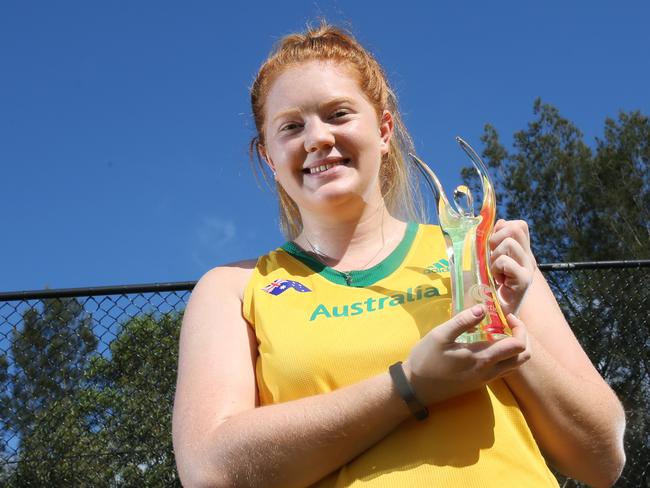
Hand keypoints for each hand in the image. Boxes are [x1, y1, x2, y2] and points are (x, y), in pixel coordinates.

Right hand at [404, 305, 529, 405]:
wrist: (415, 388)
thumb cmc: (425, 359)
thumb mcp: (440, 335)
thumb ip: (463, 321)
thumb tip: (482, 308)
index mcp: (482, 358)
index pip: (518, 346)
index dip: (519, 328)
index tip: (505, 315)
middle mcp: (489, 372)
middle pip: (523, 358)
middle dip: (522, 337)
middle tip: (508, 323)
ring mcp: (485, 380)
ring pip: (514, 366)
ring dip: (514, 349)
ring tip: (500, 333)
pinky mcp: (478, 383)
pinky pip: (502, 371)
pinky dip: (504, 357)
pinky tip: (488, 345)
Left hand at [489, 219, 536, 315]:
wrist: (502, 315)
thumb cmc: (494, 288)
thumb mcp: (493, 260)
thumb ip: (497, 242)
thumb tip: (501, 221)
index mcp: (523, 252)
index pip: (519, 225)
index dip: (502, 229)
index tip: (494, 247)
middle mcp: (529, 258)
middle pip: (515, 228)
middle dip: (496, 239)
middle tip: (493, 259)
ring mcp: (528, 269)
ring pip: (508, 243)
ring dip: (494, 256)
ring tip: (496, 272)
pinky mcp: (524, 280)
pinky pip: (504, 261)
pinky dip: (495, 269)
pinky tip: (498, 281)